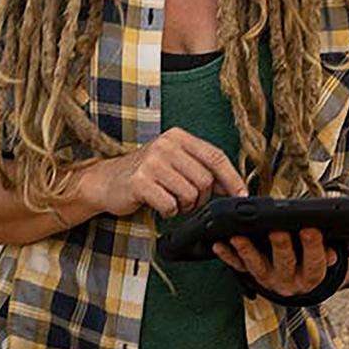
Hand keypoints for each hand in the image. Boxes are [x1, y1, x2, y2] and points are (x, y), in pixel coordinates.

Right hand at [74, 127, 247, 219]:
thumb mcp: (175, 162)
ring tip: (171, 201)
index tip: (241, 194)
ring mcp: (152, 162)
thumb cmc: (146, 173)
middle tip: (187, 201)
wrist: (106, 181)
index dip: (232, 178)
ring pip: (190, 194)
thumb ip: (202, 169)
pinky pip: (170, 205)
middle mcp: (166, 145)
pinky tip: (159, 205)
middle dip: (201, 198)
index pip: (215, 156)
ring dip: (184, 206)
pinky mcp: (140, 181)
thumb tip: (234, 186)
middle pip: (205, 180)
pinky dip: (168, 212)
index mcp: (178, 137)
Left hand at [213, 228, 336, 297]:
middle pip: (285, 264)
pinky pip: (237, 267)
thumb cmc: (310, 258)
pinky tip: (218, 244)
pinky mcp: (249, 276)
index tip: (310, 229)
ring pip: (256, 267)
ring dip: (247, 251)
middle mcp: (288, 282)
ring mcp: (267, 279)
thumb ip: (327, 251)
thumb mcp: (323, 257)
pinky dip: (227, 256)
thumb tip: (332, 250)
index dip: (314, 247)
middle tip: (277, 231)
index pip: (315, 263)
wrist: (294, 283)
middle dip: (281, 246)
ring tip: (238, 237)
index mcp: (310, 277)